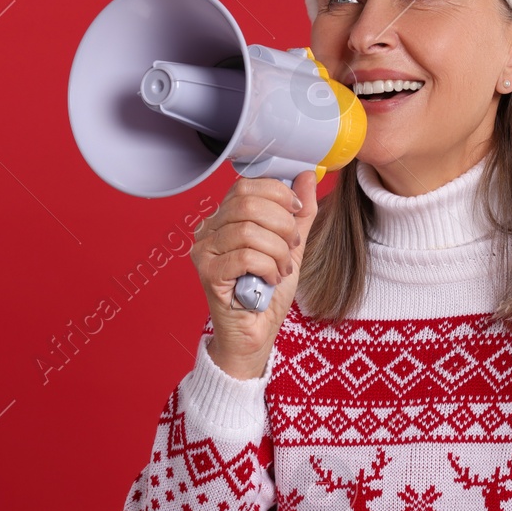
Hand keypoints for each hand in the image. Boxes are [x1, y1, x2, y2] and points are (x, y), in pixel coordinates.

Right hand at [191, 170, 319, 377]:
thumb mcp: (291, 247)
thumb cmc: (267, 293)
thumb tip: (307, 175)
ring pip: (248, 230)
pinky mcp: (207, 273)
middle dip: (282, 223)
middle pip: (247, 203)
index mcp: (225, 218)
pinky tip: (270, 280)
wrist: (256, 335)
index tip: (296, 211)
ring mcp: (204, 251)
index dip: (278, 192)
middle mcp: (208, 230)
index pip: (246, 185)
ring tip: (281, 268)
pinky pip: (245, 256)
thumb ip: (299, 213)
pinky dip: (267, 267)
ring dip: (277, 251)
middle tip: (291, 245)